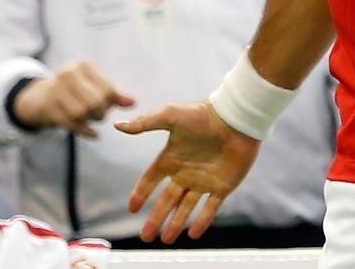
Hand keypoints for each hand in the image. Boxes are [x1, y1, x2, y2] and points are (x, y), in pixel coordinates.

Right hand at [13, 60, 135, 137]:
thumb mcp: (96, 86)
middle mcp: (67, 73)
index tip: (108, 104)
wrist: (41, 97)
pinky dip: (85, 131)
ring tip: (91, 118)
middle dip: (101, 112)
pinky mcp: (48, 106)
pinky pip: (71, 123)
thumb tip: (133, 102)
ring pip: (81, 113)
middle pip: (95, 102)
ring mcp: (55, 89)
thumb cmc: (77, 90)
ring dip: (91, 120)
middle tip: (100, 113)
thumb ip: (115, 94)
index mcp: (83, 65)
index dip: (112, 102)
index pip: (108, 89)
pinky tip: (93, 134)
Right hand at [117, 101, 259, 242]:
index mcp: (171, 157)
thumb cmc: (203, 114)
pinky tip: (193, 234)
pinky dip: (202, 221)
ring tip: (165, 239)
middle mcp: (185, 172)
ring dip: (175, 224)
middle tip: (146, 237)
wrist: (236, 118)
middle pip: (166, 201)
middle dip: (155, 219)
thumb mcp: (171, 115)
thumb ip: (145, 122)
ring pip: (185, 208)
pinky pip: (210, 208)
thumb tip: (118, 125)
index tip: (131, 208)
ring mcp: (204, 180)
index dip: (140, 193)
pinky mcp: (222, 186)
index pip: (150, 179)